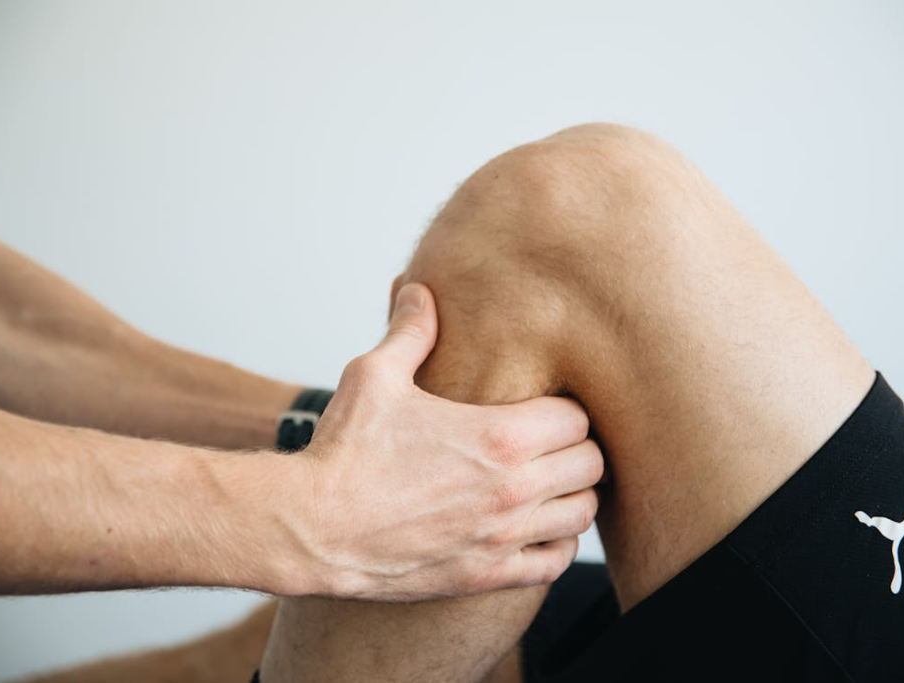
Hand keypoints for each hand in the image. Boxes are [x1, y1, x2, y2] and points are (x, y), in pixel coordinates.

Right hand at [292, 283, 602, 600]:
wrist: (311, 528)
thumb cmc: (343, 451)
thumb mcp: (374, 376)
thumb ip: (410, 331)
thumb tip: (419, 290)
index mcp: (500, 436)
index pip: (579, 419)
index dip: (564, 410)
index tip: (540, 409)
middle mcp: (513, 489)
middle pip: (592, 465)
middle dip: (575, 449)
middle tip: (546, 444)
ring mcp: (503, 537)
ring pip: (582, 514)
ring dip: (571, 494)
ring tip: (545, 483)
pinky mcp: (487, 575)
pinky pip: (556, 561)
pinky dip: (557, 543)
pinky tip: (533, 527)